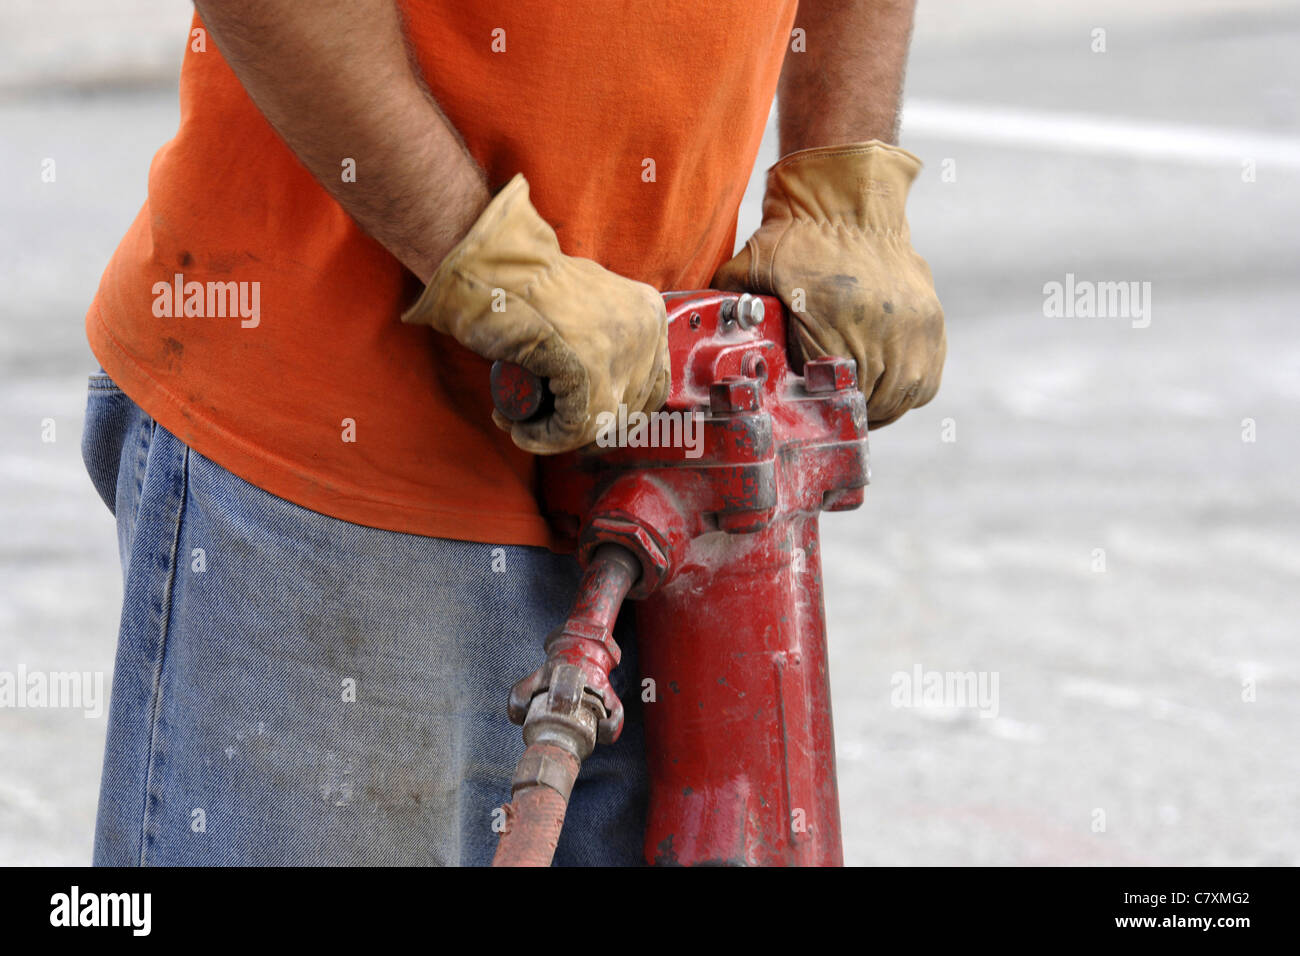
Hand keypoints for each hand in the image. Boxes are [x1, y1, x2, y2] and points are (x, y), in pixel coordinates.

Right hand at [402, 174, 668, 453]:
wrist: (487, 267)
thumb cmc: (523, 286)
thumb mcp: (584, 306)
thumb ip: (605, 336)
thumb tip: (605, 390)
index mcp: (650, 313)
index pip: (650, 387)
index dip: (611, 414)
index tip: (573, 420)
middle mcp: (646, 331)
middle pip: (627, 410)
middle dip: (582, 428)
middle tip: (542, 422)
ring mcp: (621, 350)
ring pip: (599, 423)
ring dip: (557, 434)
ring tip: (519, 422)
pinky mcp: (588, 370)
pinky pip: (572, 426)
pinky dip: (542, 437)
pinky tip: (518, 429)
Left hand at [713, 141, 944, 427]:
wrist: (849, 200)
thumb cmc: (798, 238)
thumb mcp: (752, 268)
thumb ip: (726, 302)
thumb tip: (684, 326)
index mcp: (838, 325)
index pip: (837, 400)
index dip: (821, 413)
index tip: (808, 414)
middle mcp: (885, 331)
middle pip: (872, 406)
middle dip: (847, 413)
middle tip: (827, 414)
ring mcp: (915, 330)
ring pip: (901, 399)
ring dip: (877, 407)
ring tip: (852, 403)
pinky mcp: (932, 325)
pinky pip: (924, 382)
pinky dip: (904, 390)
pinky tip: (880, 385)